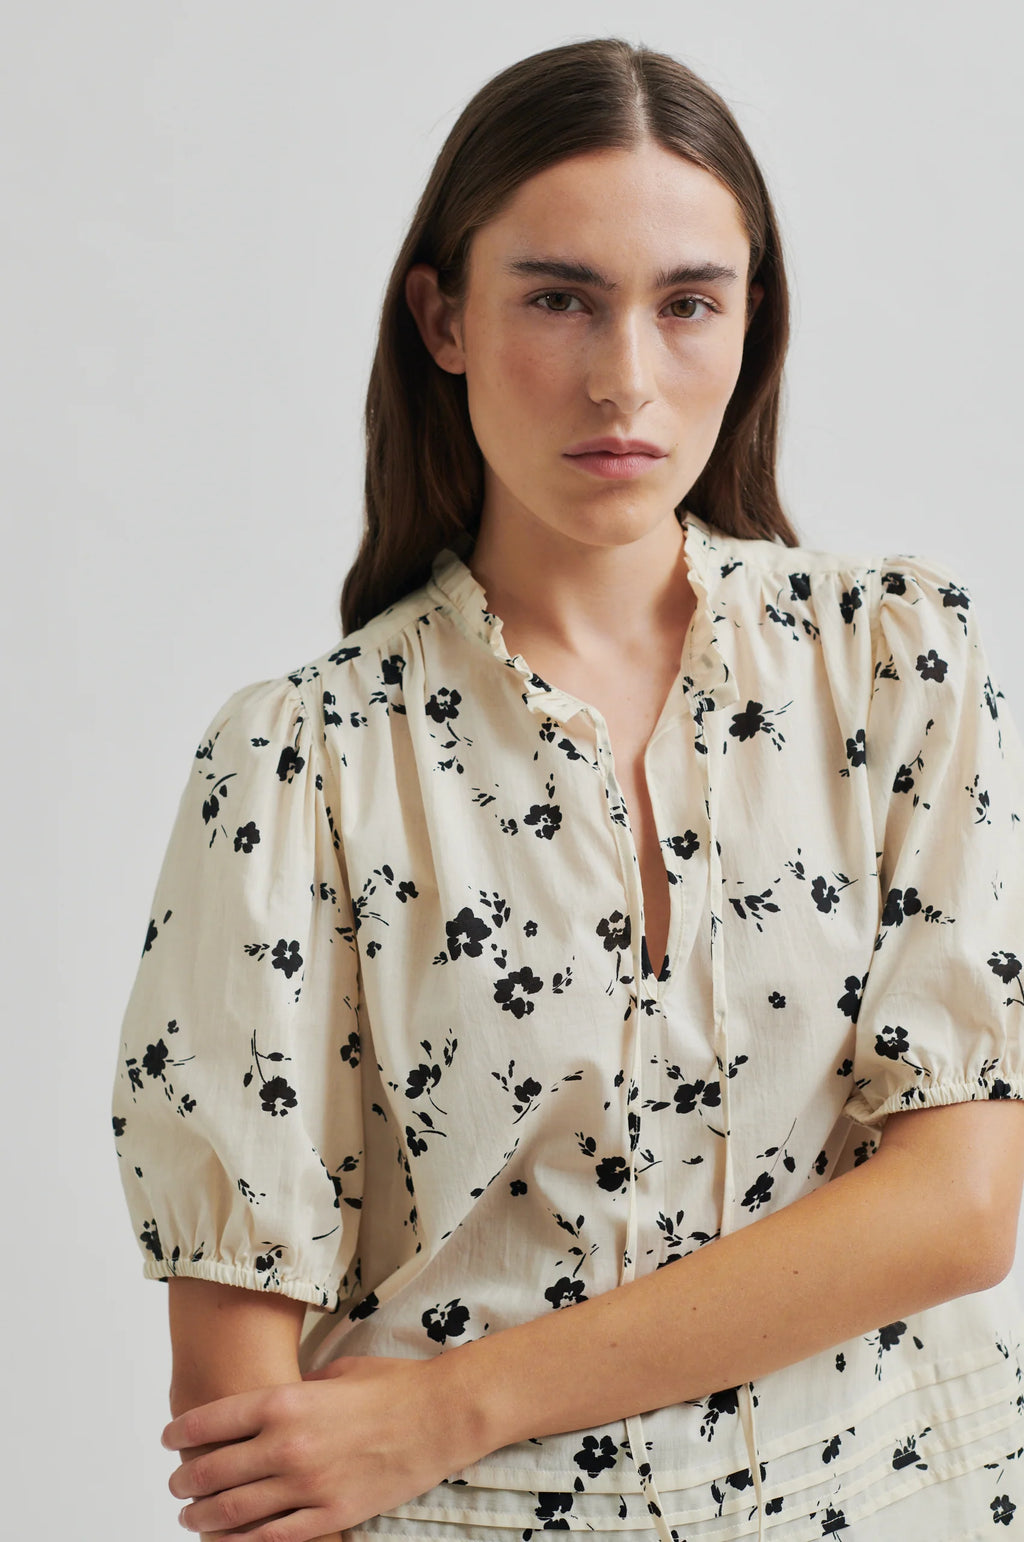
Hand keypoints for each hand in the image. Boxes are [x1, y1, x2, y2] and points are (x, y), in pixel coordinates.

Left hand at [162, 1353, 477, 1541]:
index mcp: (286, 1401)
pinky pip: (273, 1537)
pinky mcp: (330, 1514)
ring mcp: (308, 1484)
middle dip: (186, 1478)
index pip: (213, 1420)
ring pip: (235, 1511)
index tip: (169, 1438)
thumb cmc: (392, 1386)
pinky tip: (226, 1540)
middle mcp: (287, 1444)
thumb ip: (297, 1389)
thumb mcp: (336, 1372)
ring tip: (189, 1515)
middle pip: (215, 1469)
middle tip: (176, 1482)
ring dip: (203, 1515)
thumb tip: (273, 1402)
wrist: (439, 1416)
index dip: (182, 1430)